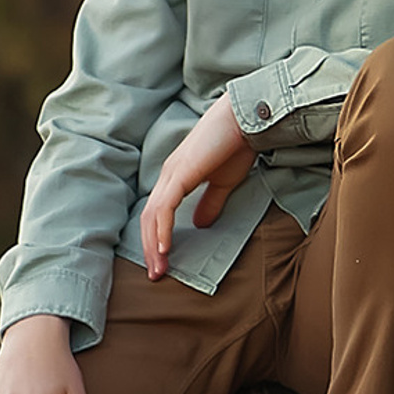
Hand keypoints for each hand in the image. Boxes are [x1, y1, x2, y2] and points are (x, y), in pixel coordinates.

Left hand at [138, 99, 253, 279]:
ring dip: (154, 245)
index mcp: (174, 179)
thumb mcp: (222, 183)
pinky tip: (165, 248)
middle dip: (150, 249)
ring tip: (160, 269)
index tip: (163, 263)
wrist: (245, 119)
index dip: (156, 239)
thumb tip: (201, 225)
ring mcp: (171, 174)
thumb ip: (210, 203)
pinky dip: (163, 229)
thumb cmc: (236, 146)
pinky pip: (165, 207)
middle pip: (149, 219)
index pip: (157, 214)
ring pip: (153, 216)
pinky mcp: (181, 174)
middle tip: (156, 275)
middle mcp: (167, 177)